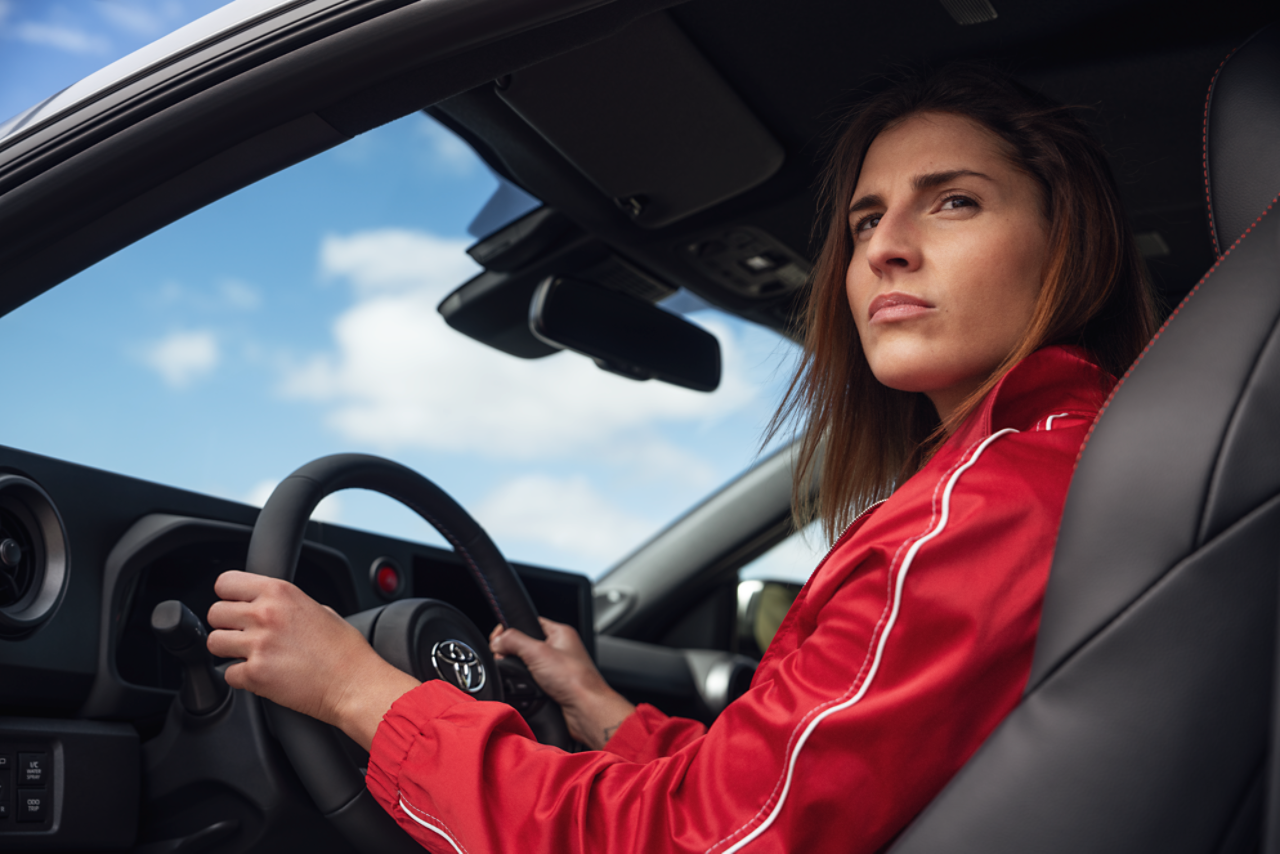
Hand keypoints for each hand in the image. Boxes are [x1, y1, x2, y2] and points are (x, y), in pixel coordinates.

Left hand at [207, 570, 418, 749]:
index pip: (226, 583)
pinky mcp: (255, 675)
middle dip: (226, 626)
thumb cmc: (345, 650)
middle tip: (244, 636)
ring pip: (213, 643)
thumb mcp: (320, 609)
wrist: (356, 683)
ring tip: (250, 657)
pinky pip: (227, 675)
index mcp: (280, 592)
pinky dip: (241, 678)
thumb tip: (270, 607)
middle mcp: (265, 614)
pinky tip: (261, 676)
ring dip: (228, 652)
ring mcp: (258, 645)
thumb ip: (287, 605)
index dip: (227, 596)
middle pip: (214, 613)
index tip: (233, 606)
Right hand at [490, 617, 634, 749]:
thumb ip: (514, 641)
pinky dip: (525, 685)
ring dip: (519, 672)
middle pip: (525, 645)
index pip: (529, 623)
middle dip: (513, 654)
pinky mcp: (553, 686)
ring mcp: (556, 669)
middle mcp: (559, 649)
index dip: (512, 630)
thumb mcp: (539, 653)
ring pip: (527, 665)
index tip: (498, 639)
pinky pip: (531, 681)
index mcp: (560, 633)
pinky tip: (526, 688)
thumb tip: (498, 640)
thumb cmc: (576, 680)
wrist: (586, 710)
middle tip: (506, 660)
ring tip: (520, 677)